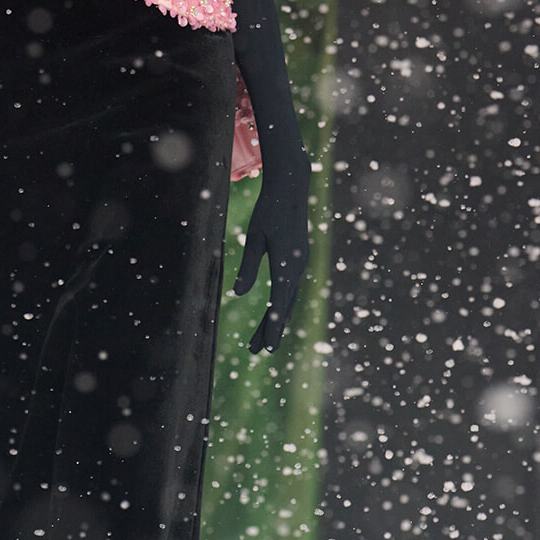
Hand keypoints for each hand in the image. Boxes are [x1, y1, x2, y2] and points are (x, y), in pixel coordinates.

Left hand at [232, 160, 310, 353]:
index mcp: (286, 263)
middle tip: (257, 351)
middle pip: (284, 306)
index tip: (268, 347)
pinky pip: (291, 288)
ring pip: (288, 299)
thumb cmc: (269, 210)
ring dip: (275, 319)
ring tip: (260, 340)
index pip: (279, 302)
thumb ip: (248, 266)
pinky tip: (274, 314)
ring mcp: (301, 263)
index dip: (272, 326)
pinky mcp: (299, 258)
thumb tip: (238, 293)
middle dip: (270, 329)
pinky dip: (282, 305)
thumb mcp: (254, 238)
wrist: (292, 187)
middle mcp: (298, 267)